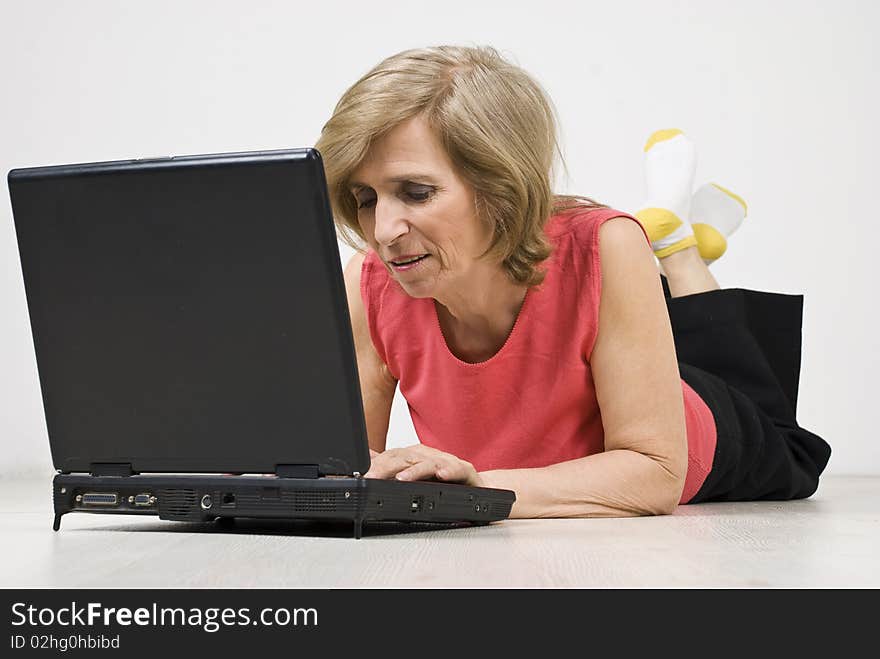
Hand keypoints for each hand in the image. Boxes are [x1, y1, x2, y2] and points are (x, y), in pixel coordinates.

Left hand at [365, 444, 482, 486]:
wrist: (475, 488)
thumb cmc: (442, 484)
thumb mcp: (413, 477)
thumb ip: (390, 467)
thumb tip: (366, 458)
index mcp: (415, 457)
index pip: (391, 457)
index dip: (375, 465)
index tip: (361, 475)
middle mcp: (429, 457)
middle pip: (406, 458)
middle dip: (387, 468)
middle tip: (372, 478)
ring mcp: (447, 463)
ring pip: (428, 463)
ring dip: (415, 471)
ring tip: (401, 479)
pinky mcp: (465, 471)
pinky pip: (456, 470)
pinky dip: (449, 472)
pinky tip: (442, 476)